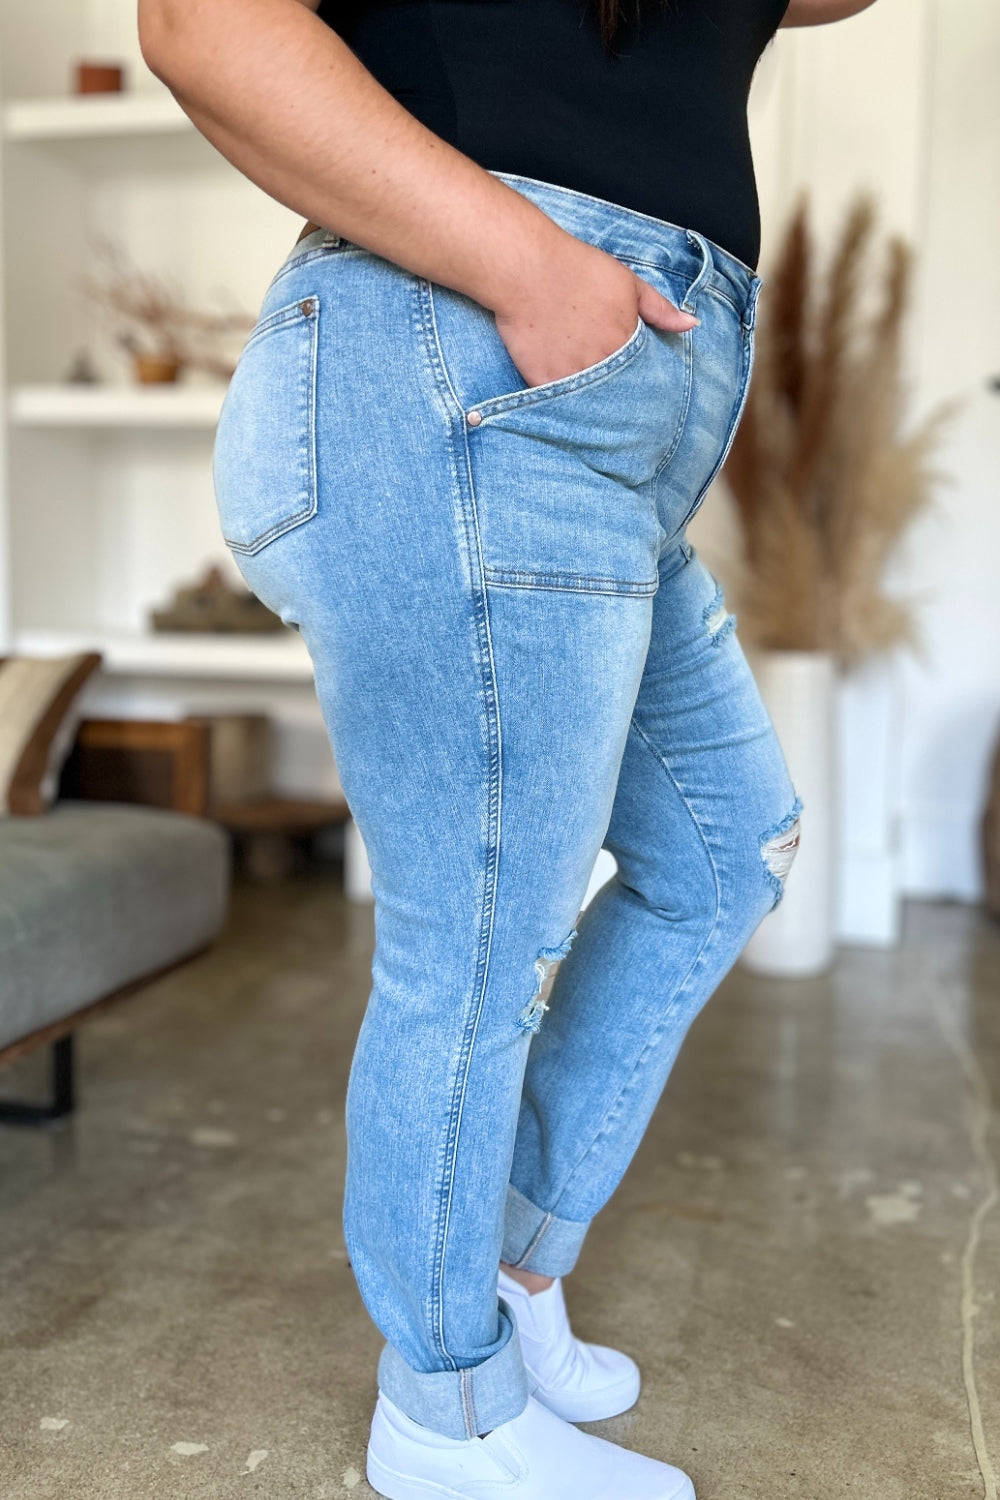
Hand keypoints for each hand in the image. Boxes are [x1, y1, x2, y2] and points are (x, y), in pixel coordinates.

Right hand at [493, 235, 697, 389]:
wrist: (526, 269)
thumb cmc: (576, 269)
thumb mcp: (628, 283)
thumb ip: (660, 309)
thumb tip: (692, 324)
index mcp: (626, 343)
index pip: (643, 375)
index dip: (640, 379)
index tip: (638, 384)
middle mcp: (602, 364)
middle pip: (617, 393)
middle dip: (618, 395)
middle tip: (618, 398)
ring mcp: (572, 376)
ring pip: (589, 402)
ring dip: (592, 401)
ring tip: (590, 395)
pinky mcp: (543, 382)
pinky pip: (557, 402)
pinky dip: (562, 402)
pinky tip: (563, 393)